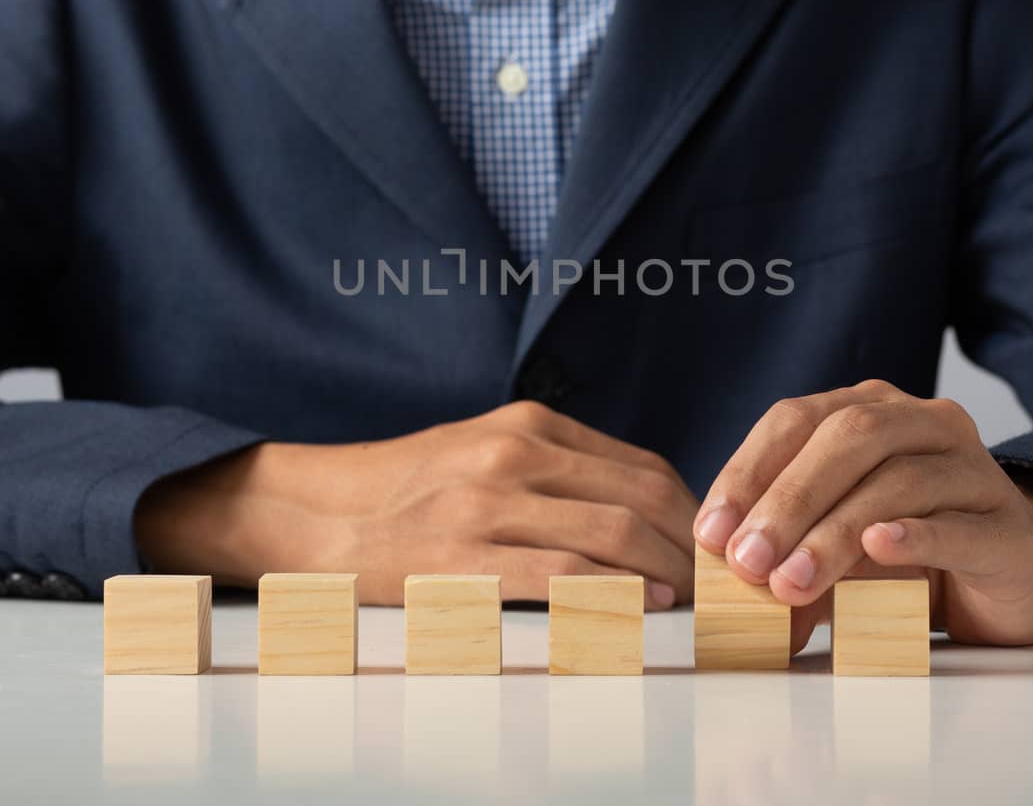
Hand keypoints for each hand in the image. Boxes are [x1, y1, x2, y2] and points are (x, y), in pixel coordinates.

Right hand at [136, 400, 698, 607]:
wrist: (317, 515)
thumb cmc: (411, 490)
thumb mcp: (485, 449)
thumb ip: (558, 468)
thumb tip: (642, 510)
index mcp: (527, 426)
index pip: (641, 466)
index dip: (690, 512)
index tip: (710, 547)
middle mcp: (514, 455)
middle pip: (639, 499)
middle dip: (688, 546)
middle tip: (715, 583)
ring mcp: (487, 506)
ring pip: (609, 535)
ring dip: (664, 573)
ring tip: (688, 602)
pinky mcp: (462, 558)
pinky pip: (559, 576)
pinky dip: (613, 593)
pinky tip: (642, 607)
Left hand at [692, 380, 1032, 647]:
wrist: (1014, 577)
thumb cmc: (911, 553)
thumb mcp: (834, 548)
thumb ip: (783, 554)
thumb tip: (723, 588)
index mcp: (869, 410)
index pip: (795, 419)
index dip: (747, 471)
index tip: (710, 532)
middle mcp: (923, 423)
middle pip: (849, 438)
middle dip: (788, 499)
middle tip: (747, 561)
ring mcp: (973, 470)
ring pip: (898, 480)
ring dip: (834, 532)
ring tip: (791, 581)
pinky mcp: (1008, 526)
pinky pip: (957, 524)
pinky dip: (913, 535)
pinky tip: (877, 547)